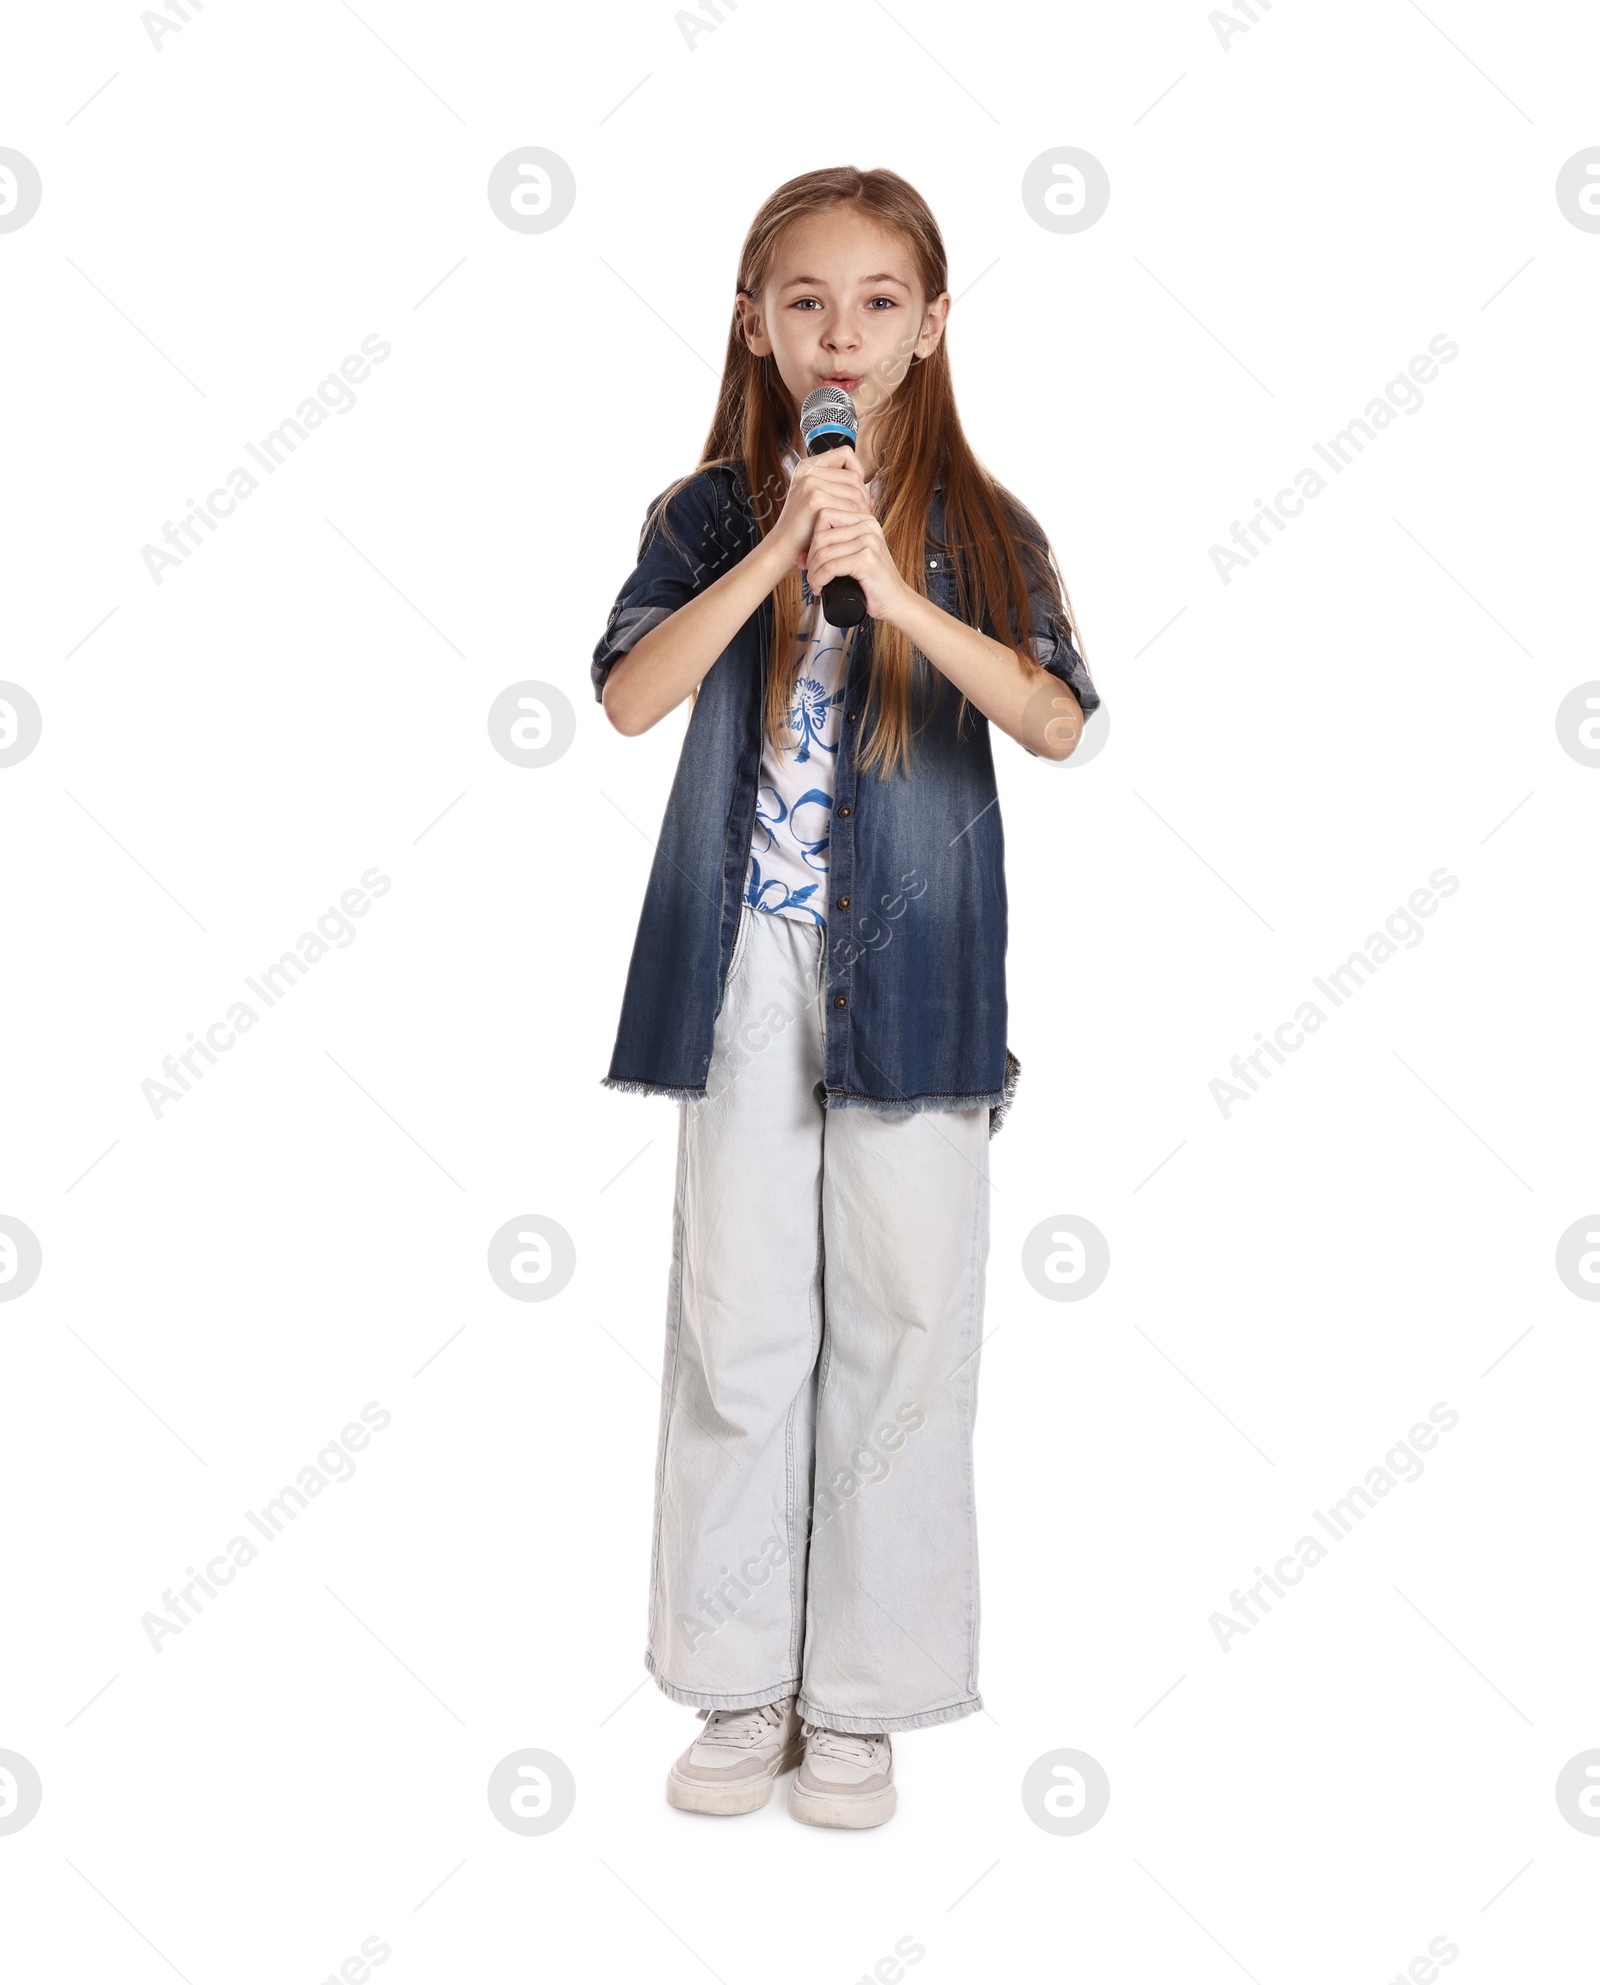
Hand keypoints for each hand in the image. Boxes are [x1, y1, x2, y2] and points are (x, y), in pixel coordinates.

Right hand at [765, 446, 873, 570]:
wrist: (782, 548)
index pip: (846, 454)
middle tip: (859, 516)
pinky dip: (855, 520)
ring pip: (857, 492)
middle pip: (854, 476)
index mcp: (808, 466)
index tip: (855, 493)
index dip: (857, 472)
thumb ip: (842, 495)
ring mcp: (811, 484)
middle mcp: (808, 470)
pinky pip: (852, 506)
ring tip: (853, 525)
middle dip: (863, 498)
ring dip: (862, 511)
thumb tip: (873, 499)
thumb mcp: (819, 504)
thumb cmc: (803, 529)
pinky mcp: (816, 500)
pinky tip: (848, 530)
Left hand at [803, 502, 910, 623]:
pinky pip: (831, 567)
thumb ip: (837, 547)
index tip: (812, 560)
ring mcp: (869, 542)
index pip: (825, 515)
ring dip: (813, 572)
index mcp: (865, 520)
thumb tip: (800, 553)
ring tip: (815, 585)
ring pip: (823, 552)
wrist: (896, 602)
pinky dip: (819, 580)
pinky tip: (820, 589)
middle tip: (812, 576)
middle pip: (821, 534)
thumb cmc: (872, 582)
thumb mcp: (855, 556)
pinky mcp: (867, 560)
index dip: (812, 539)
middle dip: (810, 558)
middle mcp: (868, 527)